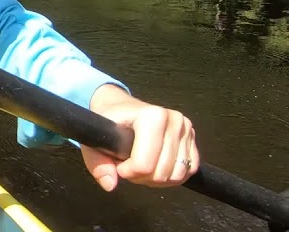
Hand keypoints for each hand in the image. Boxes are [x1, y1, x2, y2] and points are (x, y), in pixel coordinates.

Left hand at [83, 84, 198, 190]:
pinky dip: (172, 176)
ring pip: (177, 174)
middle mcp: (174, 120)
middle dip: (142, 177)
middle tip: (129, 166)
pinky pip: (188, 170)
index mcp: (152, 116)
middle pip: (162, 172)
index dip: (128, 172)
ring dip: (157, 179)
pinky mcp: (193, 140)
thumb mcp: (95, 140)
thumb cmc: (109, 120)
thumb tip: (109, 183)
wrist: (120, 106)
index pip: (145, 164)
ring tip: (141, 166)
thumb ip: (98, 164)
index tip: (118, 163)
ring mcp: (186, 129)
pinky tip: (156, 168)